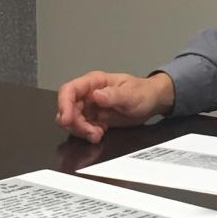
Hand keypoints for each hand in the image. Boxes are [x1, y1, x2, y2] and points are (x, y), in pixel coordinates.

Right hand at [55, 71, 175, 143]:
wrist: (152, 102)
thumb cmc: (143, 92)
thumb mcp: (131, 94)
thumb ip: (113, 95)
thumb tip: (95, 95)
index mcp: (94, 82)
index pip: (69, 90)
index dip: (64, 104)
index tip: (66, 120)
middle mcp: (88, 94)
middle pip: (68, 109)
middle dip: (75, 123)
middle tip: (91, 132)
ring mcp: (90, 107)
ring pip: (73, 121)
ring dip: (81, 131)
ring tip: (97, 135)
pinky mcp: (94, 119)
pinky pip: (83, 128)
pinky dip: (88, 134)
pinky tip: (100, 134)